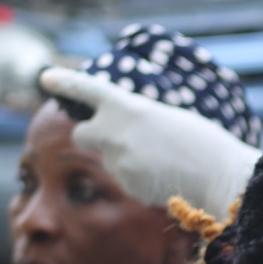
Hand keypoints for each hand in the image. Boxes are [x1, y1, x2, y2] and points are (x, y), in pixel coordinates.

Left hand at [39, 67, 259, 219]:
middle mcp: (113, 133)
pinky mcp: (126, 186)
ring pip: (111, 160)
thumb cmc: (202, 142)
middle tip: (110, 138)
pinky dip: (140, 179)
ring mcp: (117, 162)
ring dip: (127, 160)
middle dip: (90, 135)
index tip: (45, 77)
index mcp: (127, 107)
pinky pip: (127, 180)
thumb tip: (124, 132)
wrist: (217, 176)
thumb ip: (137, 120)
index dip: (65, 82)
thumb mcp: (167, 117)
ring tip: (163, 161)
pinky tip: (165, 177)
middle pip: (81, 133)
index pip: (87, 89)